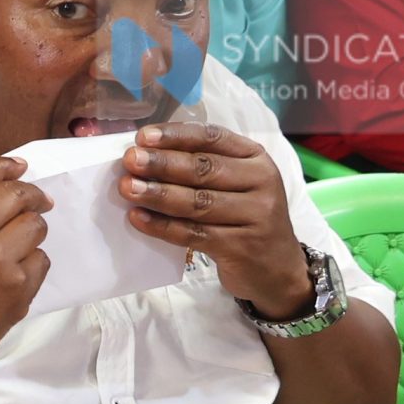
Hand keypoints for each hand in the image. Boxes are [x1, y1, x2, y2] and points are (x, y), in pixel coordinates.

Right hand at [0, 157, 49, 403]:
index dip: (2, 166)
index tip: (17, 167)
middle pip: (16, 194)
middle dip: (30, 193)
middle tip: (37, 199)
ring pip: (35, 225)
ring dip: (30, 228)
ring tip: (18, 242)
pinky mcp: (18, 288)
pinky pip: (40, 260)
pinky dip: (30, 263)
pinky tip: (11, 275)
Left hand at [120, 121, 310, 316]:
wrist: (276, 268)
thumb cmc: (245, 218)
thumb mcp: (236, 185)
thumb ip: (203, 167)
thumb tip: (147, 155)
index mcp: (256, 158)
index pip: (214, 138)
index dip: (176, 136)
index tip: (143, 136)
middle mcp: (261, 182)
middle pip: (204, 169)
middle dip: (163, 163)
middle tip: (130, 160)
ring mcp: (255, 216)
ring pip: (198, 202)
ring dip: (158, 194)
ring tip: (127, 188)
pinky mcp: (240, 247)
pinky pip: (193, 234)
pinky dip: (162, 226)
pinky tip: (138, 218)